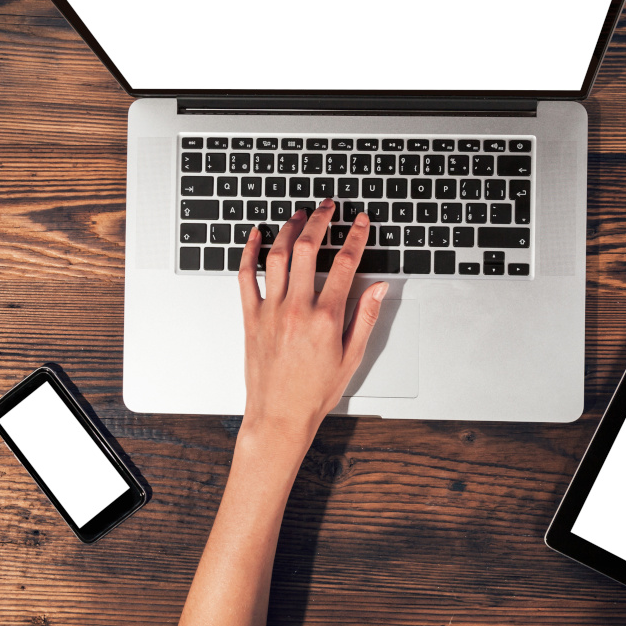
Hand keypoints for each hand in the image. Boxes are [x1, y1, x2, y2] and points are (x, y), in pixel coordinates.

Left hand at [238, 201, 387, 453]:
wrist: (279, 418)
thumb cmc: (315, 393)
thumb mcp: (351, 357)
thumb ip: (366, 317)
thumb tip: (380, 288)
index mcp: (325, 318)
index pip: (345, 264)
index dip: (356, 237)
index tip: (360, 222)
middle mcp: (296, 309)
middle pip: (308, 248)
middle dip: (320, 220)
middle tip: (328, 207)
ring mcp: (270, 310)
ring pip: (278, 255)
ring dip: (289, 228)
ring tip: (300, 214)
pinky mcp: (251, 317)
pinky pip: (245, 276)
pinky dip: (248, 251)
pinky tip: (255, 235)